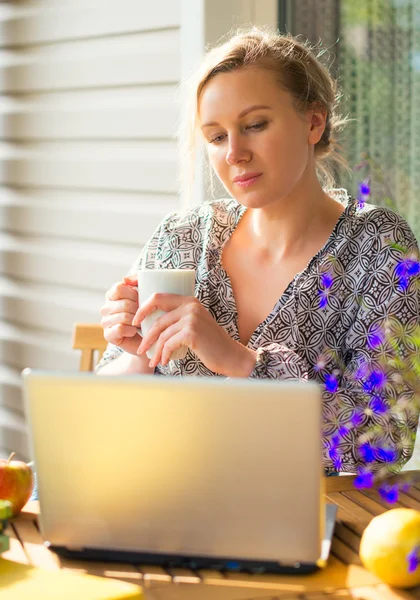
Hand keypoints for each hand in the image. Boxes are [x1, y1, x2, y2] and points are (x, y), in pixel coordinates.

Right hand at [101, 274, 143, 355]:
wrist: (148, 338)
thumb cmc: (147, 314)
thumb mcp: (145, 294)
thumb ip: (137, 281)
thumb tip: (125, 279)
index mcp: (112, 295)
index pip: (119, 288)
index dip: (133, 294)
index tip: (140, 300)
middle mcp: (106, 308)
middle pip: (123, 303)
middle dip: (138, 310)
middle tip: (143, 315)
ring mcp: (105, 322)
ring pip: (123, 316)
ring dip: (136, 321)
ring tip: (140, 323)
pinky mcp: (108, 335)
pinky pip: (120, 328)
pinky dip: (131, 330)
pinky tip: (134, 331)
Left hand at [132, 293, 256, 376]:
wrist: (230, 355)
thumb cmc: (210, 343)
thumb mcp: (195, 324)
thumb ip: (179, 319)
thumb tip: (153, 323)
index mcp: (189, 300)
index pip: (158, 297)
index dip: (142, 308)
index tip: (135, 321)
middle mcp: (190, 306)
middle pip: (157, 319)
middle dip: (146, 336)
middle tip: (141, 348)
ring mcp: (191, 318)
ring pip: (162, 334)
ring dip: (155, 350)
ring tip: (153, 361)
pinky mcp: (191, 333)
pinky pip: (169, 344)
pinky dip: (164, 355)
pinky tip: (165, 362)